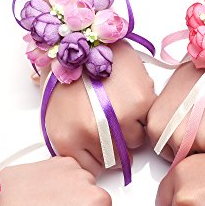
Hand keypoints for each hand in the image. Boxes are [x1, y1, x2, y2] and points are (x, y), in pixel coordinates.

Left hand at [43, 40, 156, 174]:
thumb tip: (92, 164)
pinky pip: (148, 120)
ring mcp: (118, 119)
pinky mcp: (141, 103)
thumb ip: (73, 145)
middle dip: (115, 144)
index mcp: (66, 140)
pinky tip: (127, 91)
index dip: (99, 159)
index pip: (92, 170)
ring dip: (131, 127)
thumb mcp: (56, 116)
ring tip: (117, 102)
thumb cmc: (65, 75)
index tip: (100, 148)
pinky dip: (142, 109)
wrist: (78, 35)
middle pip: (117, 160)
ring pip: (136, 142)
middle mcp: (91, 134)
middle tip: (108, 120)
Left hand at [147, 63, 204, 160]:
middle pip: (184, 158)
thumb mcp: (172, 92)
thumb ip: (167, 117)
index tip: (192, 133)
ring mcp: (200, 143)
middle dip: (196, 148)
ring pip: (204, 159)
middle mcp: (175, 138)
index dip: (181, 145)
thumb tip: (170, 130)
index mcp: (156, 126)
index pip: (166, 152)